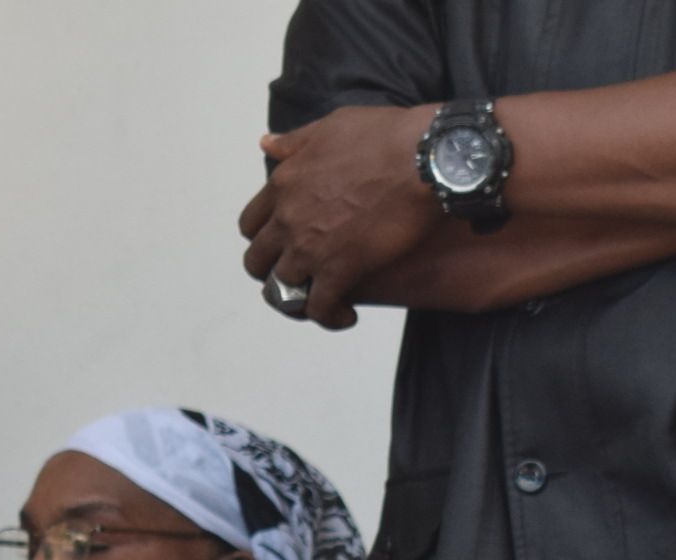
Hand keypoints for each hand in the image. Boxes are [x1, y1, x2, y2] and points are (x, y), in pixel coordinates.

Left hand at [241, 106, 443, 328]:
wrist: (424, 158)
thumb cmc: (384, 136)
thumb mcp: (330, 127)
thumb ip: (296, 143)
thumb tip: (267, 143)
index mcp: (283, 183)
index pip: (251, 224)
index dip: (264, 239)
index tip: (282, 244)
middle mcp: (288, 218)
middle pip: (258, 262)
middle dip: (273, 273)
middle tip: (299, 277)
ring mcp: (309, 246)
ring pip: (281, 289)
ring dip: (299, 298)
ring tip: (324, 299)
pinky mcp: (339, 269)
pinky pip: (318, 307)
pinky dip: (328, 317)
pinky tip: (346, 316)